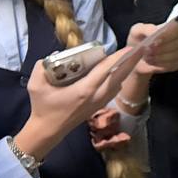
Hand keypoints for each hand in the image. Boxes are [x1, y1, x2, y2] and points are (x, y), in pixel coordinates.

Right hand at [14, 45, 142, 159]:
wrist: (48, 130)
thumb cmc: (43, 107)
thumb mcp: (36, 85)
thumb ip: (42, 66)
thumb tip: (55, 54)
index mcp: (85, 90)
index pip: (106, 70)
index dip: (119, 58)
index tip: (130, 48)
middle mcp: (97, 96)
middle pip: (119, 76)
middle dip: (130, 62)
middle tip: (140, 49)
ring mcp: (100, 102)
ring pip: (118, 84)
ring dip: (125, 70)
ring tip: (132, 57)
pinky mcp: (99, 106)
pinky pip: (114, 90)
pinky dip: (119, 79)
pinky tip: (118, 72)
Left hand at [128, 21, 177, 74]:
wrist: (137, 56)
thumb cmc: (140, 40)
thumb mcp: (138, 31)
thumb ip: (146, 28)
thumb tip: (154, 32)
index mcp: (173, 27)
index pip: (177, 29)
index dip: (167, 35)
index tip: (154, 40)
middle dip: (161, 48)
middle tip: (147, 50)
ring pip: (174, 56)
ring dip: (158, 57)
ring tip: (147, 56)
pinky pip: (172, 65)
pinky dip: (159, 64)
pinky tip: (151, 61)